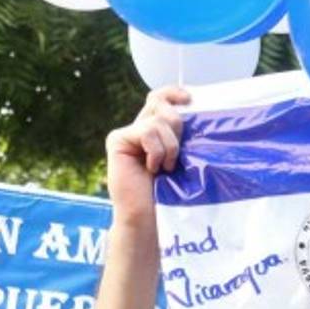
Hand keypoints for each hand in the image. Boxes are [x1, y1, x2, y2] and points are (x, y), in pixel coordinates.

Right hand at [105, 86, 190, 228]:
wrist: (148, 215)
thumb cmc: (168, 192)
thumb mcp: (179, 157)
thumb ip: (178, 135)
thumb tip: (192, 109)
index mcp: (152, 130)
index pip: (160, 98)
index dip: (173, 93)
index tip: (189, 99)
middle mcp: (137, 128)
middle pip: (161, 104)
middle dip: (177, 127)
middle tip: (176, 155)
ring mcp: (125, 133)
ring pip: (158, 121)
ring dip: (170, 147)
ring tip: (165, 168)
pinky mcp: (117, 140)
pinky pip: (147, 132)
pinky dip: (157, 152)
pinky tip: (152, 169)